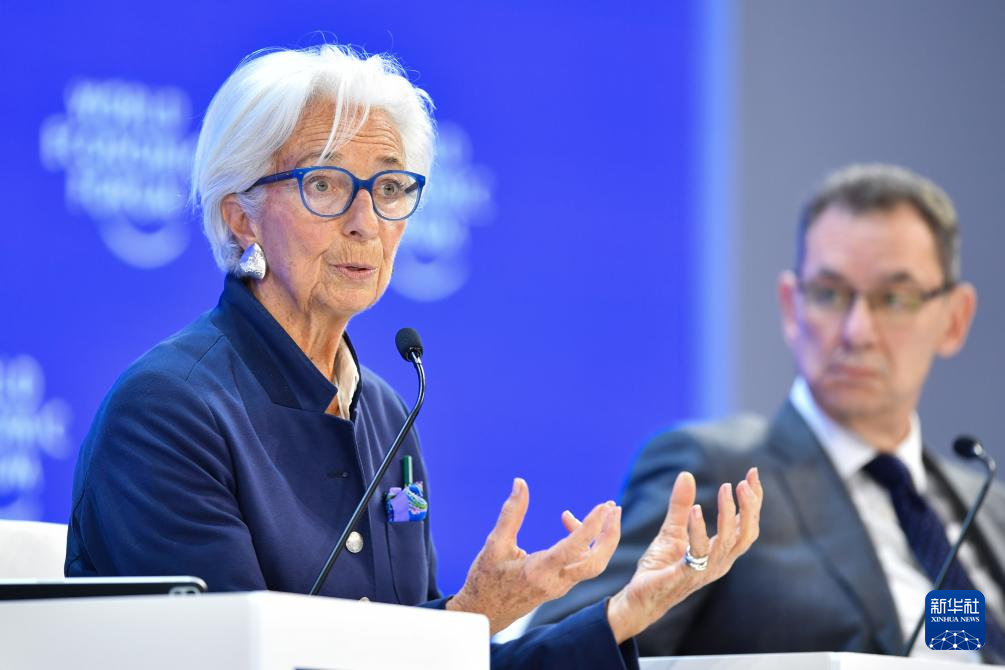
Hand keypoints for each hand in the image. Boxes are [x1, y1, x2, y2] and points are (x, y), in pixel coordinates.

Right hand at [447, 477, 621, 633]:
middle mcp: (555, 582)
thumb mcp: (494, 544)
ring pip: (592, 564)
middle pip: (596, 563)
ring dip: (601, 538)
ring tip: (602, 510)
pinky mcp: (560, 586)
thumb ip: (511, 514)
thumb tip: (520, 482)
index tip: (604, 506)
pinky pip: (580, 564)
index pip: (574, 549)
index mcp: (538, 571)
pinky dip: (583, 542)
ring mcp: (560, 586)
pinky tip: (568, 521)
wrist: (484, 613)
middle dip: (610, 535)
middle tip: (614, 508)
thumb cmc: (486, 578)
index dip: (591, 526)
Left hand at [606, 467, 762, 642]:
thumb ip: (681, 505)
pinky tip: (695, 510)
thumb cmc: (661, 566)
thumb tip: (686, 475)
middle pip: (746, 535)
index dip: (754, 501)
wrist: (641, 596)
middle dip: (750, 508)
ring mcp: (705, 571)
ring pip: (728, 542)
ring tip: (726, 489)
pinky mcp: (685, 575)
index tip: (753, 473)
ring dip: (728, 513)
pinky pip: (698, 552)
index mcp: (721, 552)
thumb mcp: (672, 529)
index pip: (747, 526)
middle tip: (743, 483)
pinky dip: (698, 529)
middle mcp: (719, 563)